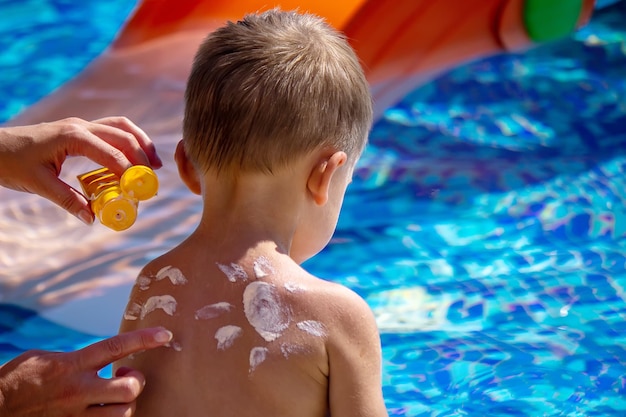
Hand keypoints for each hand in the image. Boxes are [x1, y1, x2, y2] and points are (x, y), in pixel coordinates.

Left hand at [0, 117, 162, 224]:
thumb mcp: (39, 185)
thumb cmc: (11, 163)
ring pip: (120, 126)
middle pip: (122, 134)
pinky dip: (127, 140)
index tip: (140, 187)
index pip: (110, 152)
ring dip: (140, 142)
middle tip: (153, 176)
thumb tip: (92, 218)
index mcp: (72, 137)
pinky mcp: (79, 129)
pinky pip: (111, 129)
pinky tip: (133, 155)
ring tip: (153, 162)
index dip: (129, 170)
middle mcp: (80, 126)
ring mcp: (80, 125)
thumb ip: (69, 201)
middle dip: (142, 154)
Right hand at [0, 327, 172, 416]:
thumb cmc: (19, 380)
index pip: (116, 347)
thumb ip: (78, 359)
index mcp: (72, 365)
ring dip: (124, 405)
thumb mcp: (47, 358)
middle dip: (135, 383)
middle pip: (129, 389)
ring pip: (123, 414)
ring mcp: (76, 416)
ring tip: (112, 399)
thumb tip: (104, 358)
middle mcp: (77, 390)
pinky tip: (101, 412)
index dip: (144, 339)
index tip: (166, 334)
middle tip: (125, 378)